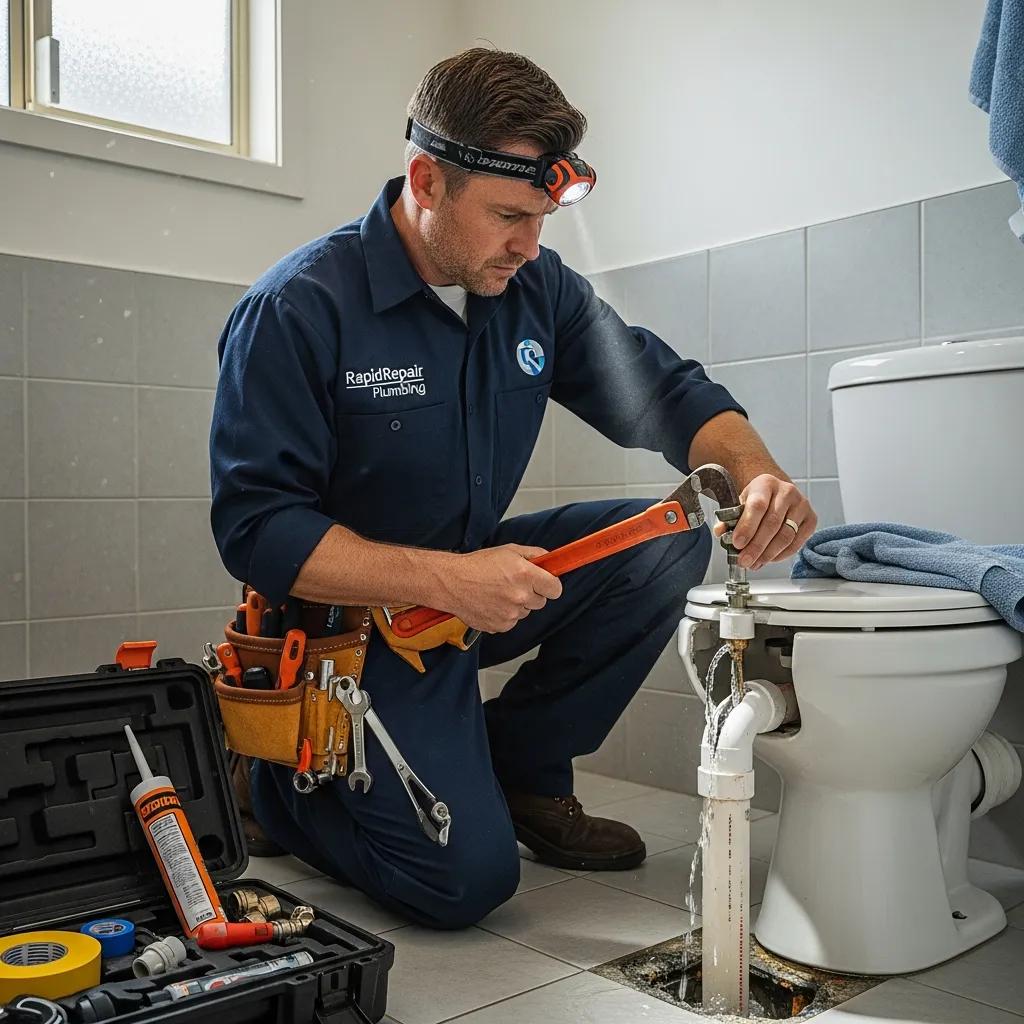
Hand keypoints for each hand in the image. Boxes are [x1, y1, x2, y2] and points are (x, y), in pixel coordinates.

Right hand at [443, 544, 562, 633]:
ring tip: (498, 593)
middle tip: (514, 584)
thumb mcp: (509, 550)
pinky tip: (491, 603)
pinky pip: (511, 622)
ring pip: (525, 612)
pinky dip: (504, 615)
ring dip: (517, 605)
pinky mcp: (500, 626)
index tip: (545, 584)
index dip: (550, 585)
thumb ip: (534, 555)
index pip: (555, 589)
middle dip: (532, 594)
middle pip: (541, 602)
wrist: (451, 582)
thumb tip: (550, 561)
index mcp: (525, 575)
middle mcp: (520, 596)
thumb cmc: (477, 564)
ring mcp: (510, 614)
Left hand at [714, 475, 816, 569]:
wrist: (777, 493)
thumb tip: (720, 532)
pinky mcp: (811, 519)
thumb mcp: (740, 503)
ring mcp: (802, 505)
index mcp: (765, 483)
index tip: (737, 544)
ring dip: (768, 554)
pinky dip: (781, 555)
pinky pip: (796, 542)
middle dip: (756, 546)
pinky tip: (768, 559)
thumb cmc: (757, 500)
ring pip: (785, 535)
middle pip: (772, 524)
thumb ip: (729, 518)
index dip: (747, 527)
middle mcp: (787, 491)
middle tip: (744, 561)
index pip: (757, 505)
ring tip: (754, 563)